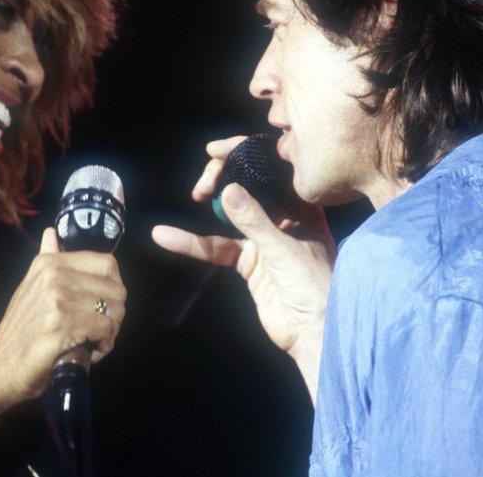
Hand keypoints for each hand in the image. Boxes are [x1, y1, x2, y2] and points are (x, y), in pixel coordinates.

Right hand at [0, 228, 125, 402]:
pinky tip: (93, 352)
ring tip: (96, 341)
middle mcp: (54, 276)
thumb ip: (46, 259)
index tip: (105, 305)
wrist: (1, 365)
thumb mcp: (31, 287)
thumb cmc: (20, 329)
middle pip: (115, 289)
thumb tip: (51, 233)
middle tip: (102, 329)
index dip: (114, 286)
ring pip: (114, 311)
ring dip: (111, 331)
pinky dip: (105, 344)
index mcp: (50, 263)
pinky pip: (105, 329)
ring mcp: (58, 299)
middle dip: (116, 313)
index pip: (108, 263)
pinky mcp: (62, 325)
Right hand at [152, 136, 334, 354]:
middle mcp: (283, 218)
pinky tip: (167, 237)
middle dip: (224, 177)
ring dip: (209, 204)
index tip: (217, 150)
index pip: (272, 170)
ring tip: (193, 194)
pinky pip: (217, 247)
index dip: (246, 154)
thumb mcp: (284, 250)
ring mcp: (264, 239)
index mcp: (302, 207)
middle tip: (205, 181)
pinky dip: (192, 243)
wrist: (314, 332)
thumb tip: (227, 189)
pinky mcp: (248, 261)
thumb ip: (254, 220)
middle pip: (248, 186)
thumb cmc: (314, 287)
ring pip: (230, 213)